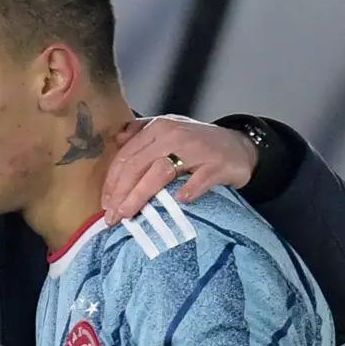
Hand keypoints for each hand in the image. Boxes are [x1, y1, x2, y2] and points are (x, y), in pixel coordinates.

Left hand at [104, 115, 256, 219]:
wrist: (239, 147)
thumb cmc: (199, 145)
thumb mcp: (169, 132)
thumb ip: (142, 133)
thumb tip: (117, 140)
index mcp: (158, 129)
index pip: (127, 156)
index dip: (112, 181)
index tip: (105, 205)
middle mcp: (174, 135)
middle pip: (138, 165)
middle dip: (121, 193)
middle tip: (112, 217)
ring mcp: (196, 149)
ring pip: (161, 172)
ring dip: (141, 195)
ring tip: (129, 214)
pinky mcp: (216, 164)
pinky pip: (200, 179)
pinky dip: (189, 190)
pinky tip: (180, 201)